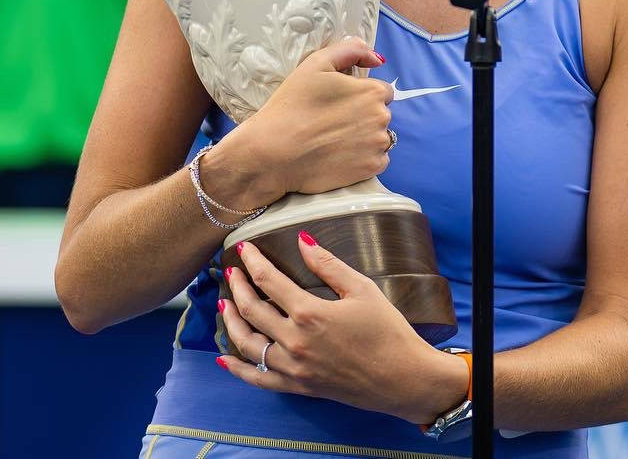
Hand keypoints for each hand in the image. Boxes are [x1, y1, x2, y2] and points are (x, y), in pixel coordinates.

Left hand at [216, 234, 469, 425]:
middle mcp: (294, 341)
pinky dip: (238, 368)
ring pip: (247, 343)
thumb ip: (328, 265)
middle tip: (231, 272)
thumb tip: (303, 240)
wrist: (402, 379)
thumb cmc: (388, 331)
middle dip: (237, 287)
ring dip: (232, 322)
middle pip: (251, 310)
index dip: (253, 262)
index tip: (245, 250)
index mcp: (309, 312)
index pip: (268, 281)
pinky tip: (225, 358)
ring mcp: (293, 368)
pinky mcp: (297, 387)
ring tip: (226, 305)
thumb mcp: (362, 289)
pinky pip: (258, 379)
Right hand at [224, 37, 392, 204]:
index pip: (381, 91)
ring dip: (365, 138)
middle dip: (364, 116)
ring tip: (335, 140)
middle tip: (333, 122)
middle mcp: (382, 118)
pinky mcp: (370, 169)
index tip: (340, 103)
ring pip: (379, 138)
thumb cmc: (293, 105)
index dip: (361, 95)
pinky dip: (364, 159)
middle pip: (381, 115)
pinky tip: (341, 156)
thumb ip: (350, 50)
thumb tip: (377, 58)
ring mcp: (377, 146)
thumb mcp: (316, 63)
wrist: (273, 152)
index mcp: (373, 92)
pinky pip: (377, 161)